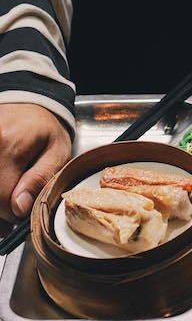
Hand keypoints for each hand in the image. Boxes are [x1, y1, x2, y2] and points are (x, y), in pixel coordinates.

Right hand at [0, 103, 70, 221]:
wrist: (31, 105)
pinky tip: (0, 188)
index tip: (22, 213)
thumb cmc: (47, 130)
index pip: (1, 196)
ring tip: (5, 202)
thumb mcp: (57, 152)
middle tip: (10, 216)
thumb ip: (40, 179)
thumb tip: (19, 207)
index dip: (12, 212)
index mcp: (10, 145)